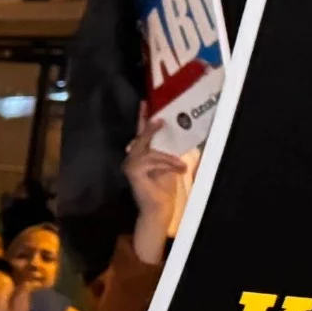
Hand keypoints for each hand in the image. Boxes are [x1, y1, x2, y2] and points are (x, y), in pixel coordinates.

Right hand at [123, 116, 186, 264]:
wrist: (159, 208)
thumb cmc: (164, 188)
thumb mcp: (168, 164)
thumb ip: (166, 150)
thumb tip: (176, 132)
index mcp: (140, 155)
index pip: (141, 134)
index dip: (142, 118)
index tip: (145, 102)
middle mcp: (131, 158)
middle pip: (141, 138)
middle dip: (150, 129)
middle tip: (160, 118)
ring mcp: (129, 165)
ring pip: (149, 151)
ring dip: (168, 158)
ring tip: (182, 165)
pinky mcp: (133, 172)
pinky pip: (151, 161)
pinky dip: (166, 164)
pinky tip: (178, 170)